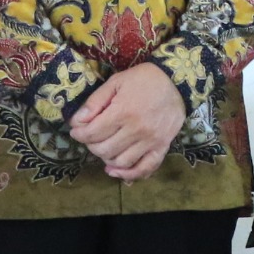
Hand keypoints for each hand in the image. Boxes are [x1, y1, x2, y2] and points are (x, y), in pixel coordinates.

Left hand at [67, 64, 186, 180]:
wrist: (177, 82)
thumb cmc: (144, 79)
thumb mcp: (116, 82)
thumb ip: (95, 102)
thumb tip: (76, 121)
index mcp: (123, 112)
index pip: (92, 133)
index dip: (79, 134)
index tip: (76, 130)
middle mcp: (136, 130)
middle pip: (104, 149)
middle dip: (91, 145)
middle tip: (90, 136)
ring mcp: (150, 141)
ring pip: (120, 162)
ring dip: (106, 158)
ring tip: (103, 147)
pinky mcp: (162, 147)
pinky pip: (144, 168)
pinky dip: (128, 174)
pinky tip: (114, 170)